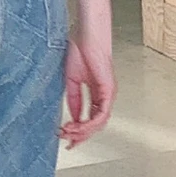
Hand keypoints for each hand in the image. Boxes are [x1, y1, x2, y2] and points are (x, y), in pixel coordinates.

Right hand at [60, 33, 116, 147]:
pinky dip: (89, 123)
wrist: (85, 35)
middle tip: (67, 141)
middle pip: (96, 125)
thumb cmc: (80, 50)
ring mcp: (108, 94)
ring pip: (99, 123)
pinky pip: (101, 114)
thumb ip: (74, 101)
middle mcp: (104, 96)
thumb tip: (73, 117)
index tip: (67, 137)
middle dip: (80, 135)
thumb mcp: (72, 82)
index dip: (79, 131)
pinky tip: (78, 125)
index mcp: (97, 93)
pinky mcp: (108, 90)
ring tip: (68, 132)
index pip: (91, 119)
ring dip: (83, 131)